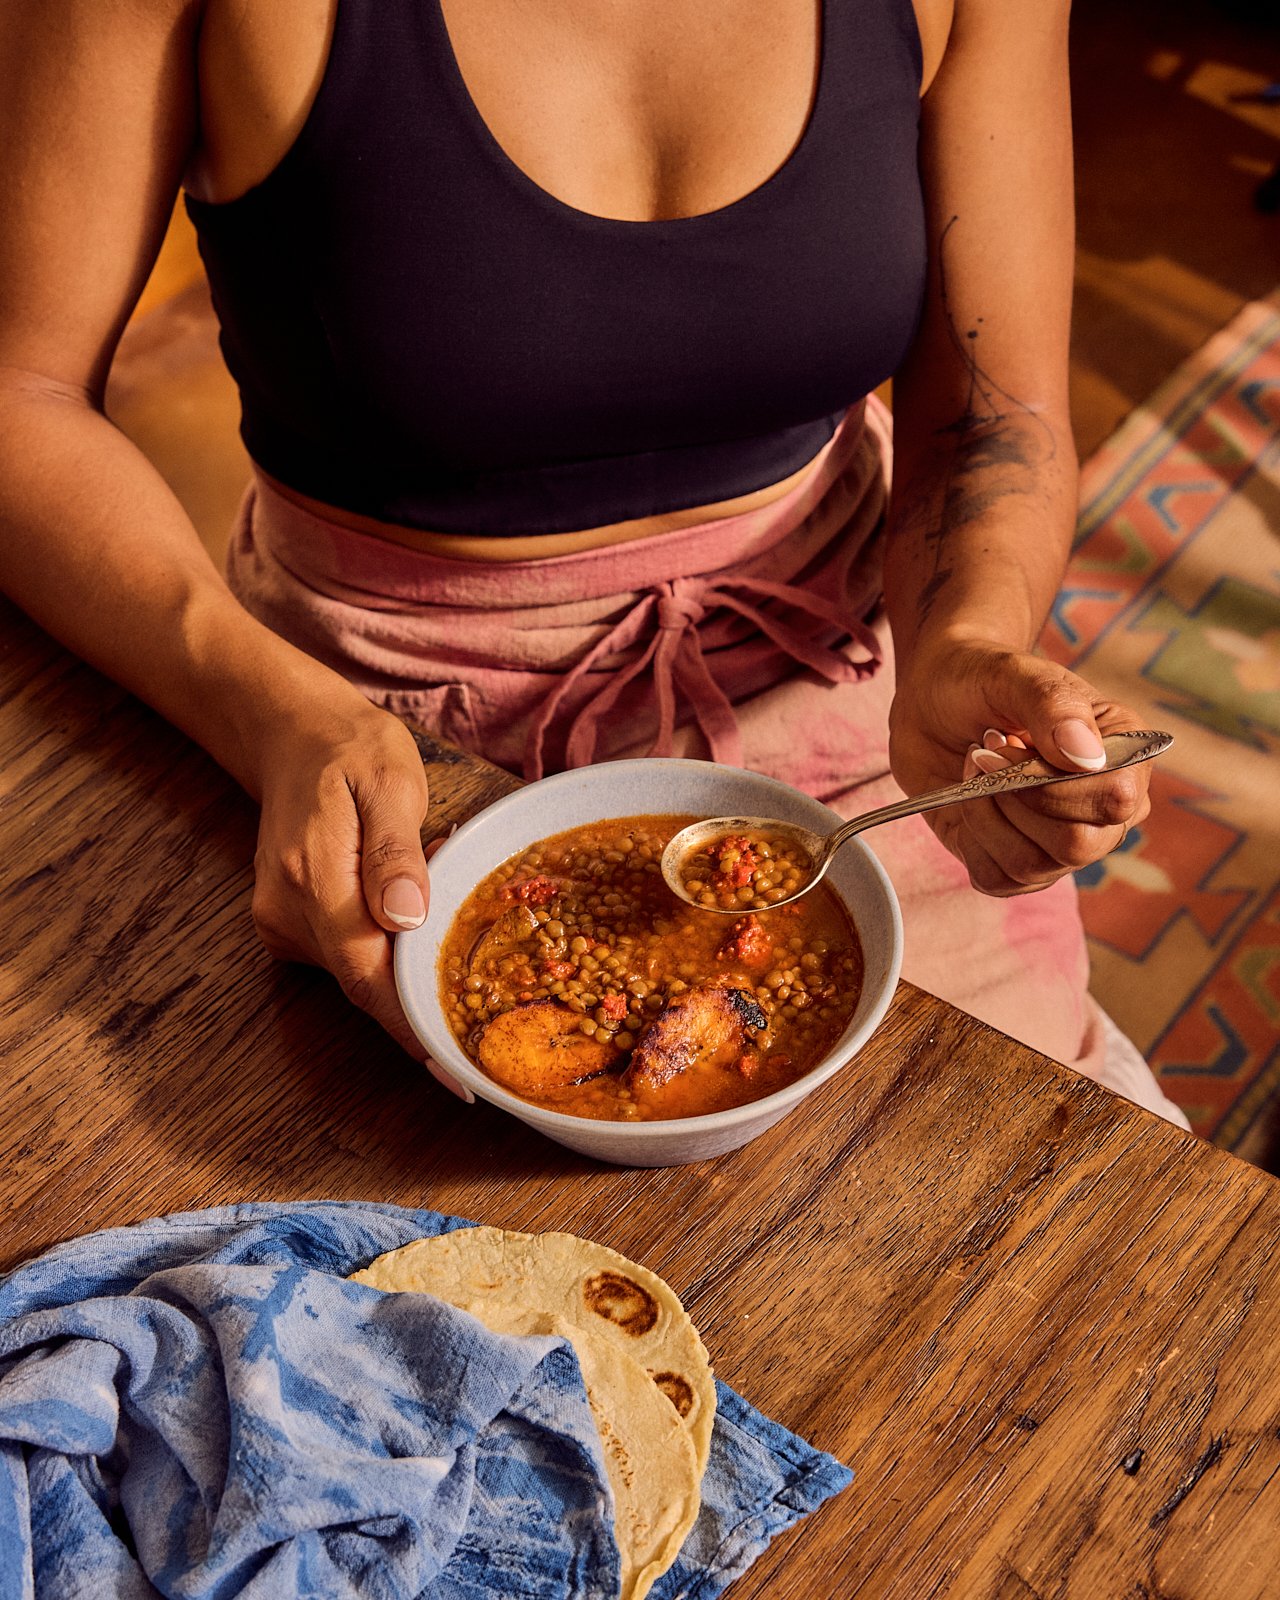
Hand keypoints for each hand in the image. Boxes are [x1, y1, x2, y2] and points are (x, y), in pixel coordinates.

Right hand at [249, 696, 432, 1056]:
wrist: (292, 733)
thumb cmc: (352, 751)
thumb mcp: (390, 782)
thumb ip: (396, 853)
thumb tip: (406, 918)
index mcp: (313, 877)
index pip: (366, 974)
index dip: (412, 1026)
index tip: (454, 1071)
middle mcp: (286, 911)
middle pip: (364, 983)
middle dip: (425, 996)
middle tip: (485, 1014)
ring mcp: (280, 921)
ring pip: (358, 970)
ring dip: (411, 959)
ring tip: (447, 903)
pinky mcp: (287, 924)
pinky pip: (348, 953)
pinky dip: (388, 944)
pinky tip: (412, 902)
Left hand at [888, 639, 1150, 896]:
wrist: (936, 701)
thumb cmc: (983, 680)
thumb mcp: (1013, 674)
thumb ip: (1053, 704)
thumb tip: (1088, 757)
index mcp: (1126, 755)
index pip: (1115, 800)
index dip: (1050, 784)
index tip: (1003, 744)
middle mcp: (1107, 808)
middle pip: (1077, 846)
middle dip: (1012, 798)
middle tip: (983, 754)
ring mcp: (1066, 843)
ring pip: (1031, 866)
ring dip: (984, 813)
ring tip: (975, 769)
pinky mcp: (1022, 865)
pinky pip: (998, 879)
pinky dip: (970, 837)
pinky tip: (968, 798)